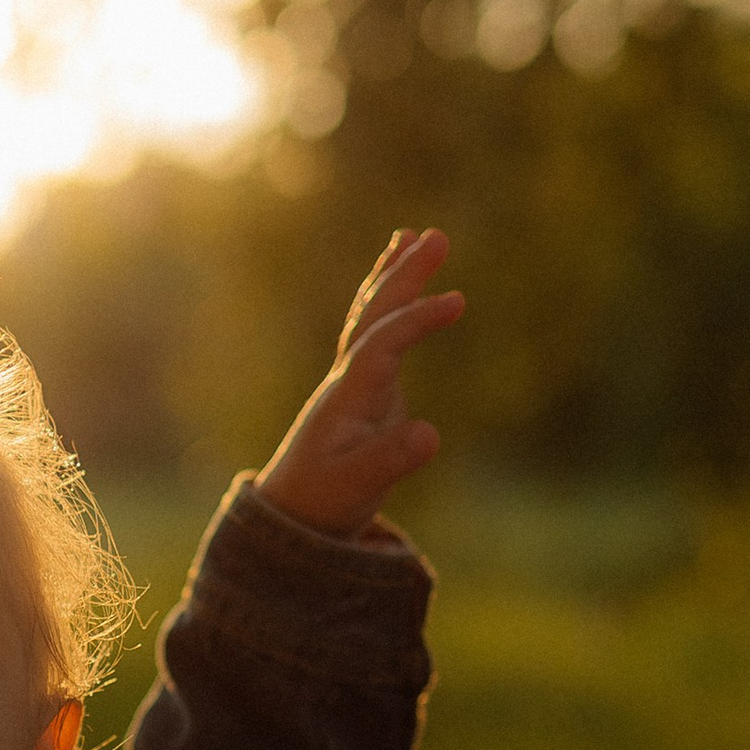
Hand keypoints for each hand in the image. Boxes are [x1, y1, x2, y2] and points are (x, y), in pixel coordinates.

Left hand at [258, 228, 463, 539]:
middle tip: (436, 235)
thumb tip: (430, 434)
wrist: (291, 515)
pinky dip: (389, 303)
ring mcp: (352, 382)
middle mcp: (346, 380)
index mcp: (347, 398)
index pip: (382, 345)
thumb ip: (392, 460)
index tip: (458, 299)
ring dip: (393, 276)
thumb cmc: (323, 501)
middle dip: (404, 276)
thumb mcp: (359, 486)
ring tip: (413, 234)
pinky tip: (401, 282)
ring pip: (370, 317)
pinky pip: (375, 333)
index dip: (416, 321)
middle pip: (373, 315)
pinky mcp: (362, 390)